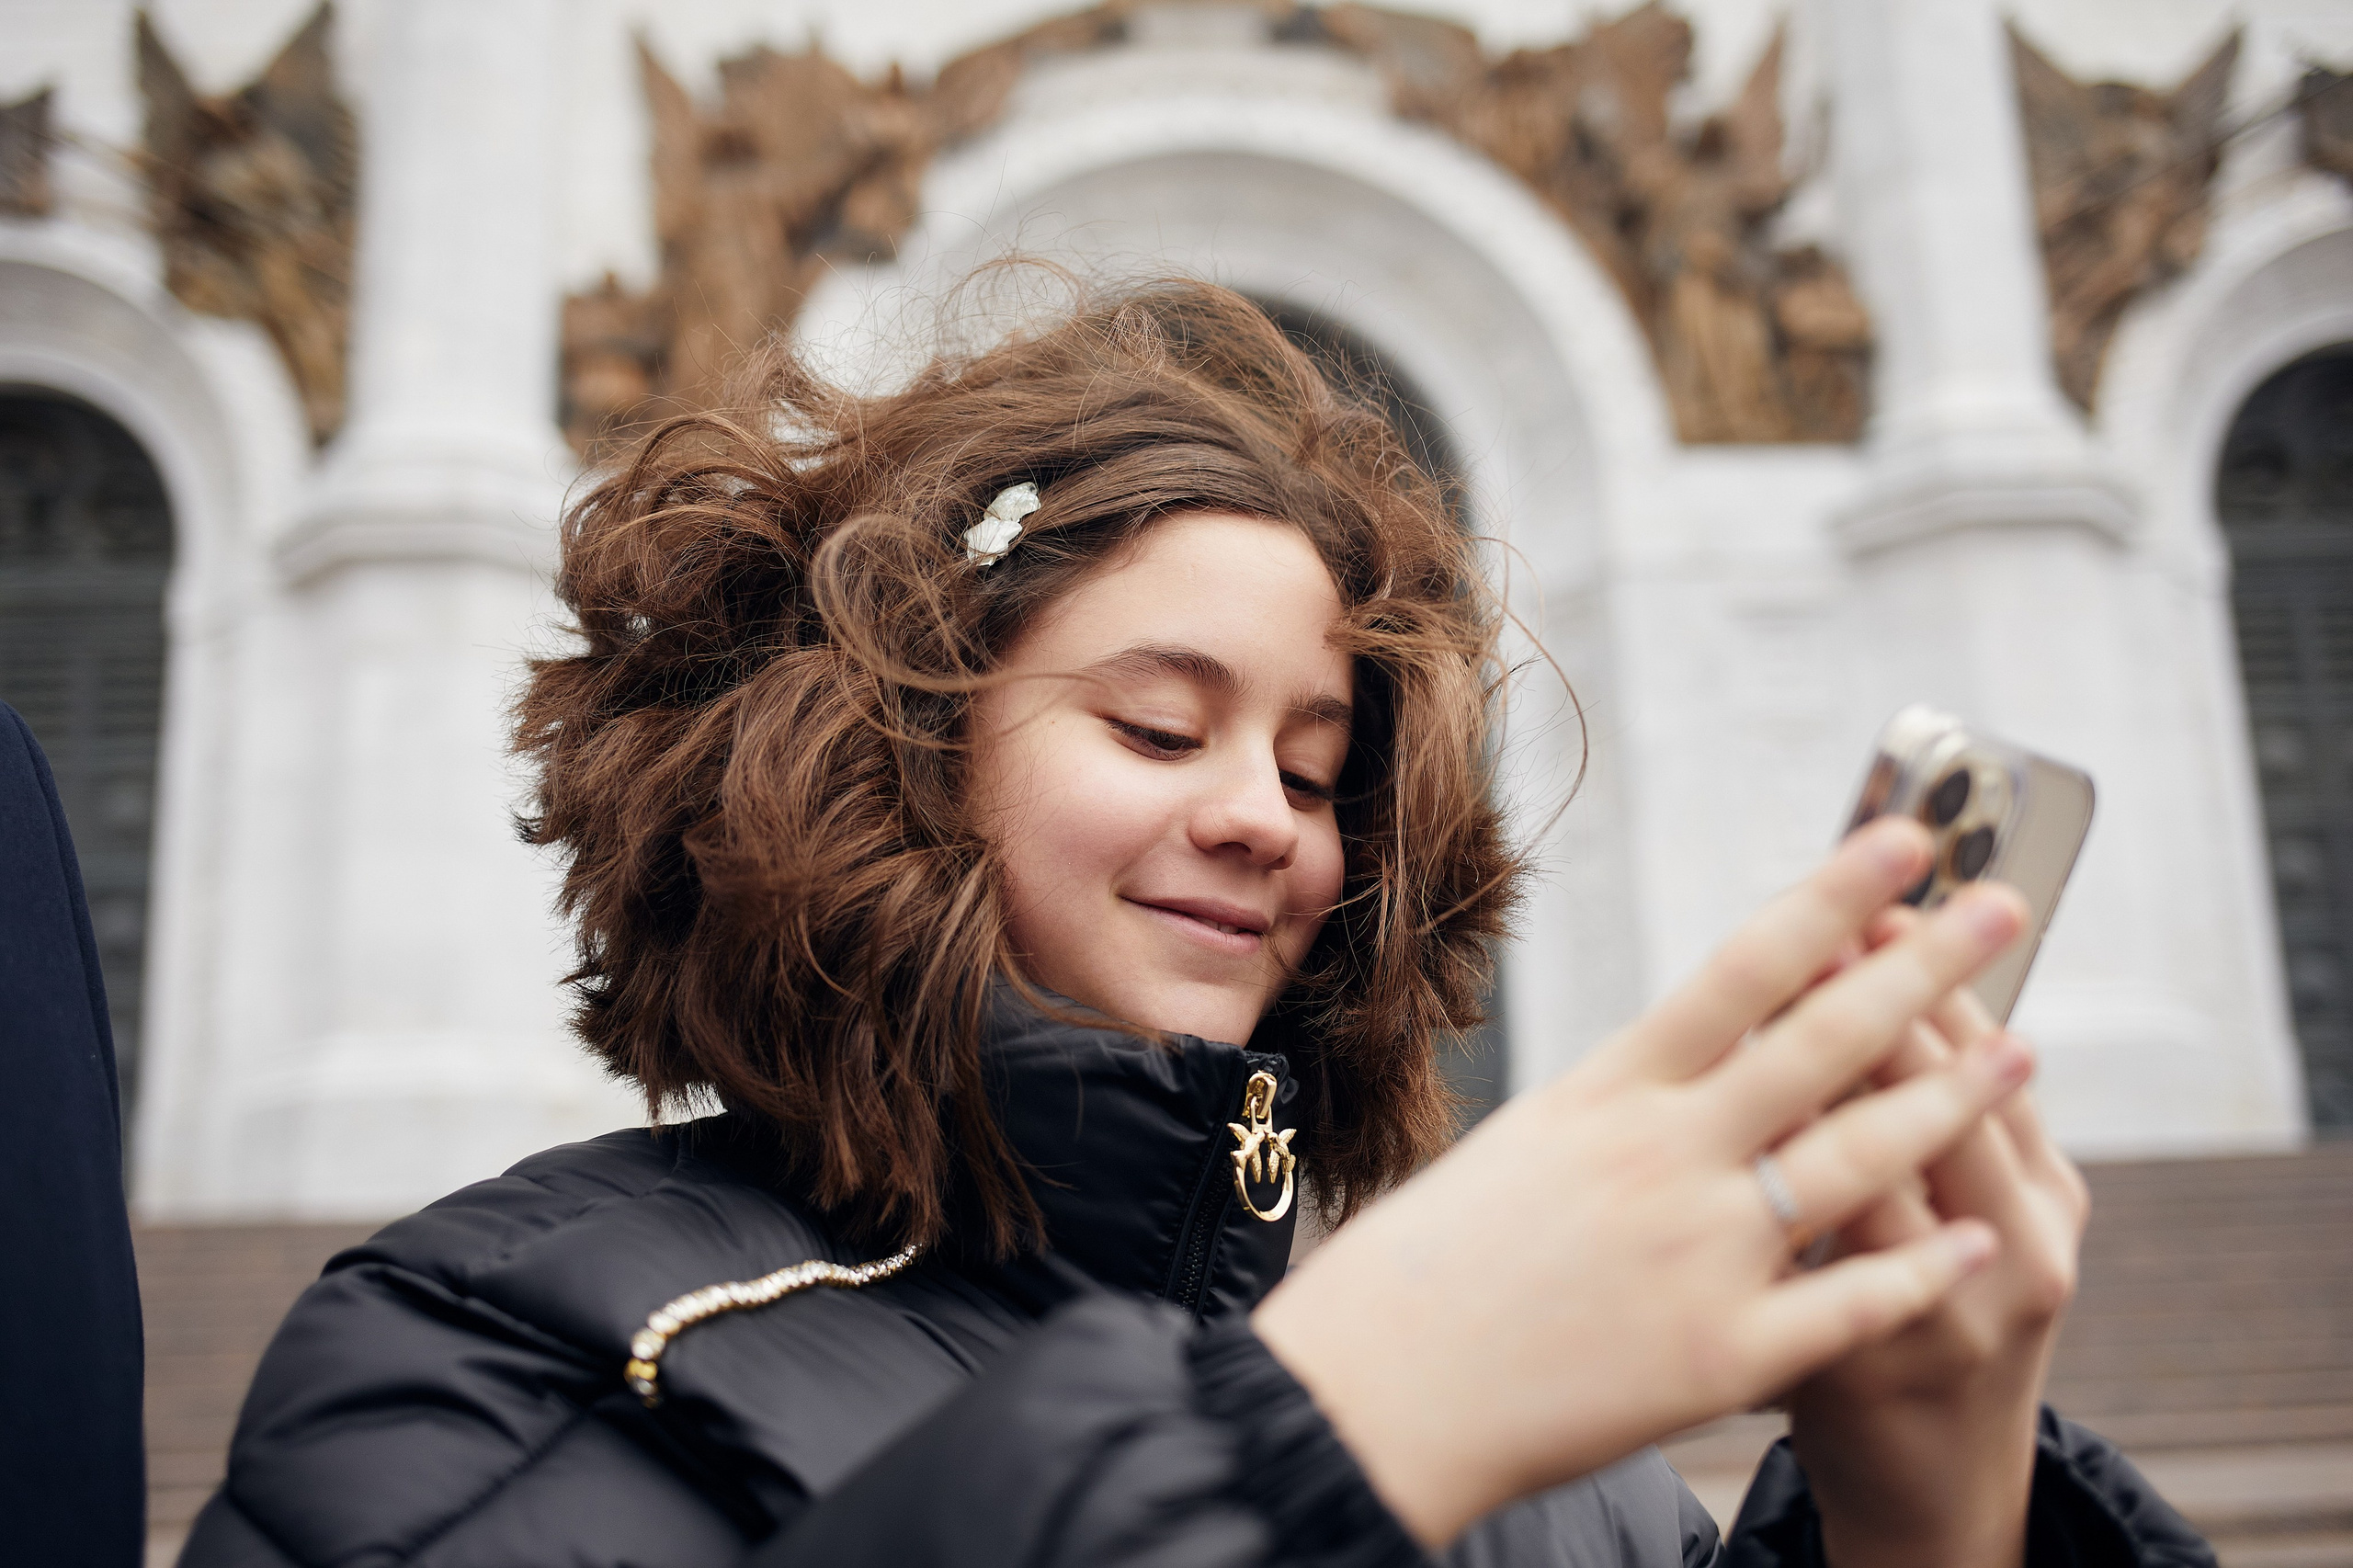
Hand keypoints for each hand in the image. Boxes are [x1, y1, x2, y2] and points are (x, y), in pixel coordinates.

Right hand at [1252, 819, 2033, 1547]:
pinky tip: (1978, 1237)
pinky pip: (1849, 1303)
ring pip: (1860, 1159)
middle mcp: (1662, 1157)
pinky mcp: (1719, 1358)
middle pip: (1824, 1042)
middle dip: (1926, 967)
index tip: (1906, 838)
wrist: (1372, 1395)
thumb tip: (1702, 1053)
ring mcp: (1699, 1256)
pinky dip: (1921, 1268)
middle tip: (2005, 908)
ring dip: (1952, 1100)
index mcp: (1606, 1093)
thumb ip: (1625, 1103)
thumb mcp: (1522, 1143)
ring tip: (2023, 1048)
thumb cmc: (1425, 1264)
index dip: (1835, 895)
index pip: (1746, 967)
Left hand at [1788, 921, 2088, 1567]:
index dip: (1928, 974)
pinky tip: (1735, 1132)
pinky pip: (1813, 1255)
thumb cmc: (1927, 1318)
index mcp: (2042, 1196)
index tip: (1879, 893)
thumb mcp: (1965, 1218)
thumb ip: (1925, 1121)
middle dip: (1886, 997)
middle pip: (1945, 1096)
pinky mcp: (1848, 1360)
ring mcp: (1943, 1311)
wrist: (1929, 1488)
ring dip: (1829, 1075)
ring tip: (1780, 992)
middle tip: (1831, 915)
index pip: (1987, 1056)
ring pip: (1881, 1167)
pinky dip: (1777, 1184)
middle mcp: (2017, 1249)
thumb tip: (1867, 960)